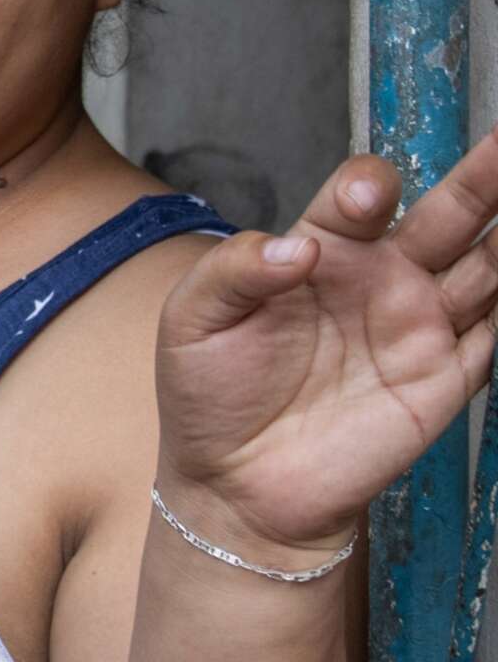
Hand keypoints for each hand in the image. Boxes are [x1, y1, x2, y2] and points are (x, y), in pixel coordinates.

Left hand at [154, 125, 497, 558]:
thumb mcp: (195, 316)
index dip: (367, 187)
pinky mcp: (443, 380)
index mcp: (318, 248)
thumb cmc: (208, 388)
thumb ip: (235, 270)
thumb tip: (297, 248)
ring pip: (485, 267)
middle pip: (443, 216)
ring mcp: (415, 326)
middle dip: (480, 180)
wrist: (234, 483)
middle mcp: (377, 277)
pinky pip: (495, 336)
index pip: (357, 198)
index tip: (367, 197)